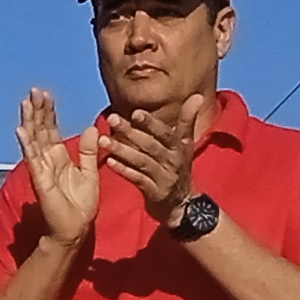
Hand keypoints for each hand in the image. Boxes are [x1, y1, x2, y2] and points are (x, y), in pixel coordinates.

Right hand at [16, 88, 115, 244]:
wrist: (75, 229)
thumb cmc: (80, 205)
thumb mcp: (90, 173)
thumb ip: (90, 152)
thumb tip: (93, 128)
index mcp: (59, 157)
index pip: (50, 129)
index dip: (48, 112)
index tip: (45, 94)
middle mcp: (47, 160)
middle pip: (39, 130)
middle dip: (37, 110)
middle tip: (34, 90)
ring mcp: (41, 168)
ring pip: (33, 139)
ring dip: (29, 120)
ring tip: (26, 102)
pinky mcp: (40, 179)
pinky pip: (32, 158)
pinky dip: (26, 143)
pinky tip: (21, 129)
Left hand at [105, 92, 215, 228]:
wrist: (183, 203)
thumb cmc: (179, 168)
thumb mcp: (185, 145)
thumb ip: (186, 120)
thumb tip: (196, 96)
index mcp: (179, 147)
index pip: (165, 132)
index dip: (151, 123)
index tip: (135, 112)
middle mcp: (173, 161)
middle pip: (150, 145)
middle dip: (130, 131)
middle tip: (112, 119)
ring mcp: (164, 178)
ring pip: (141, 161)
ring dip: (122, 150)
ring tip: (103, 141)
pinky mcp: (155, 192)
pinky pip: (138, 180)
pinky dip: (124, 171)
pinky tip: (109, 162)